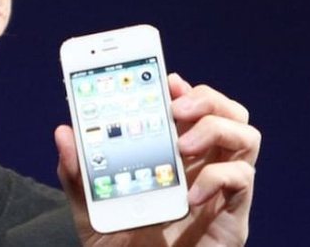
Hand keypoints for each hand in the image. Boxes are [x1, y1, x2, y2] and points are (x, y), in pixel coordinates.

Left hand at [55, 73, 260, 245]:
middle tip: (176, 107)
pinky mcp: (234, 215)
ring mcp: (222, 188)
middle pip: (227, 110)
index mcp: (172, 154)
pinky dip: (218, 177)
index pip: (189, 107)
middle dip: (206, 97)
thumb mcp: (90, 207)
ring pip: (246, 134)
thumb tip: (64, 132)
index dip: (183, 87)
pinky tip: (189, 195)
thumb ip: (77, 172)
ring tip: (182, 145)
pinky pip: (243, 179)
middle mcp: (202, 164)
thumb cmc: (123, 246)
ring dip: (216, 127)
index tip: (165, 79)